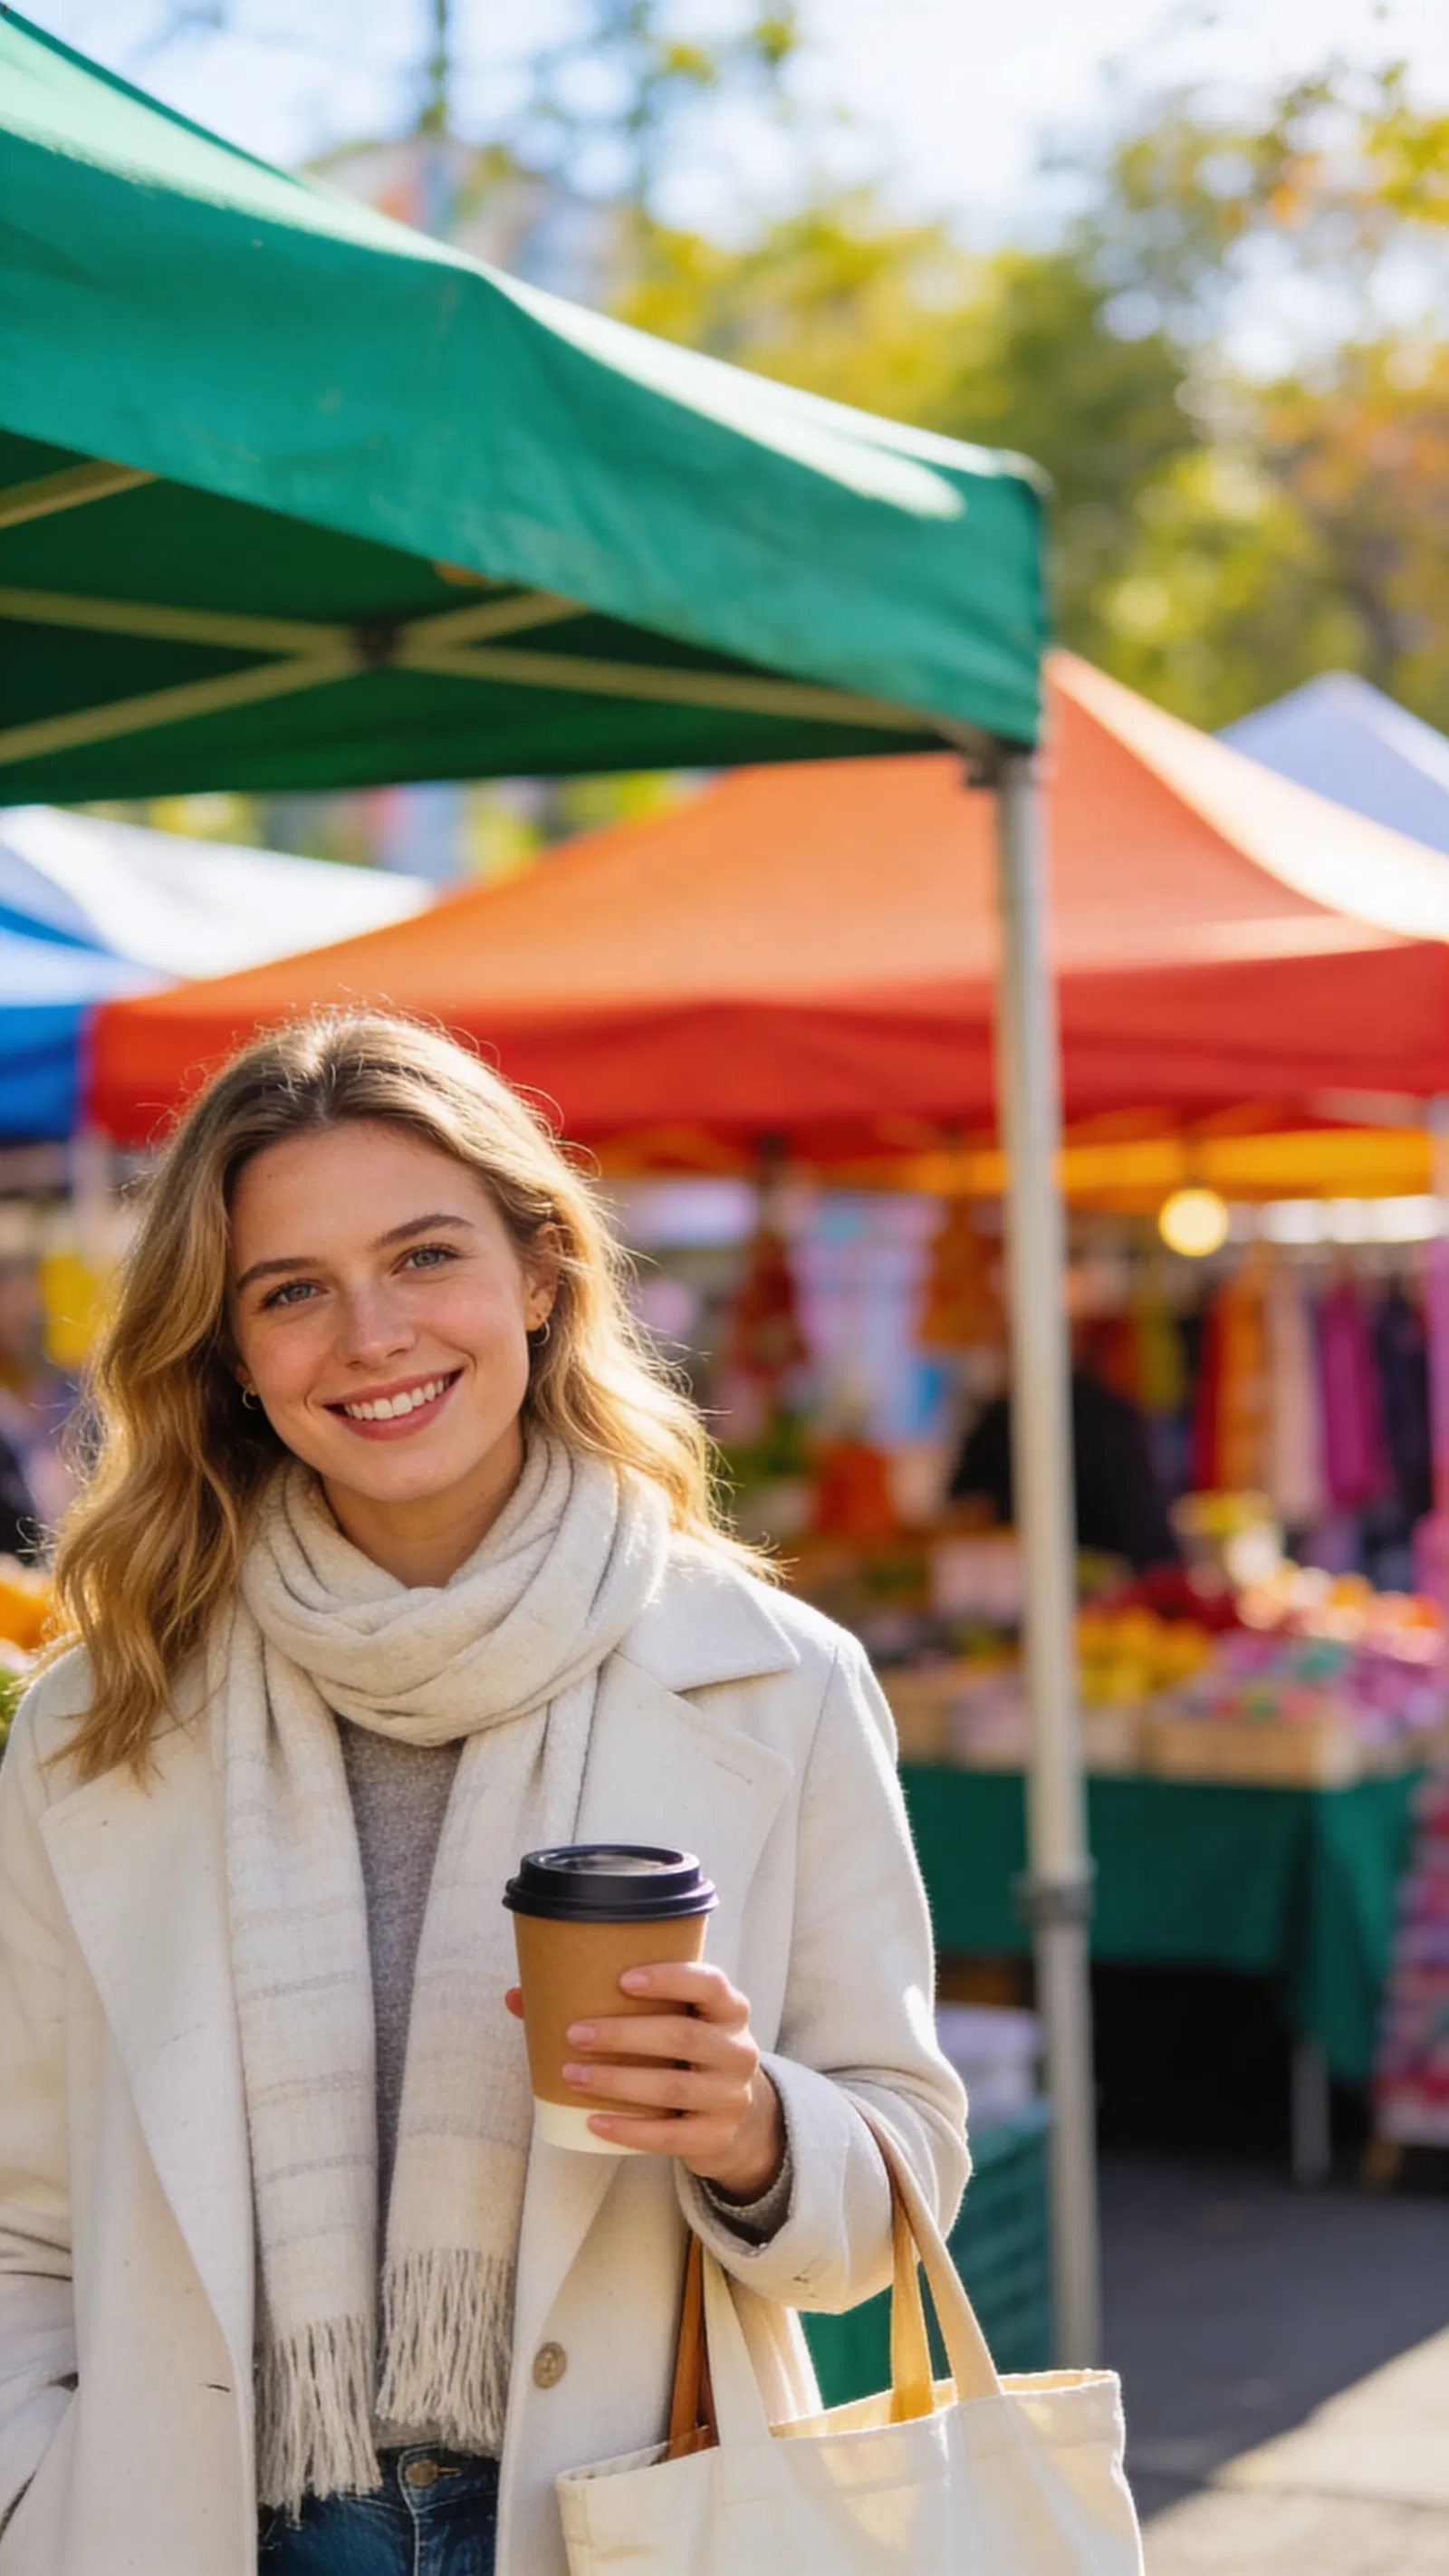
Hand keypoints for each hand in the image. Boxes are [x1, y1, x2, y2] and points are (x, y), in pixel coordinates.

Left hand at [503, 1961, 783, 2194]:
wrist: (735, 2117)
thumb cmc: (685, 2054)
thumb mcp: (671, 2022)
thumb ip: (610, 2003)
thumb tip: (519, 1995)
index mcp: (728, 2008)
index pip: (709, 1983)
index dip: (669, 1979)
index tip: (622, 1980)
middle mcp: (737, 2049)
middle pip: (683, 2038)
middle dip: (625, 2035)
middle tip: (575, 2034)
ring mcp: (730, 2096)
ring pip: (672, 2089)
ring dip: (618, 2082)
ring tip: (573, 2075)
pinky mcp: (715, 2137)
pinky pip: (669, 2136)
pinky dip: (629, 2130)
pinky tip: (594, 2122)